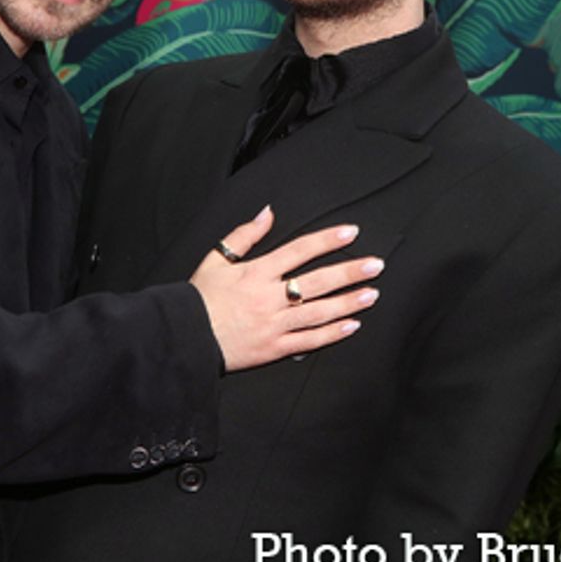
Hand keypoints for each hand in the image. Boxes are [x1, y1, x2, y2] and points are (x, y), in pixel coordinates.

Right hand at [189, 206, 382, 370]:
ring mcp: (274, 324)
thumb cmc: (199, 299)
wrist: (185, 338)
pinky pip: (309, 341)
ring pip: (319, 312)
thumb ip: (243, 235)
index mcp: (257, 272)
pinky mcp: (274, 349)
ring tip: (372, 294)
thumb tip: (267, 212)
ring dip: (349, 302)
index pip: (299, 250)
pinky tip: (351, 325)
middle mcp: (269, 297)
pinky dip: (332, 334)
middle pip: (318, 281)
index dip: (327, 240)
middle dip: (350, 272)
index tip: (351, 233)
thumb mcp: (215, 260)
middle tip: (376, 265)